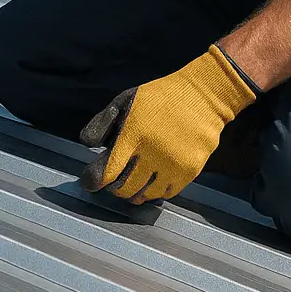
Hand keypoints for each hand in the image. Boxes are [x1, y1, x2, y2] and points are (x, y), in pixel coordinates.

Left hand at [78, 44, 256, 202]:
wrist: (203, 96)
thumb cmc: (160, 97)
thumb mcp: (126, 100)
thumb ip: (103, 122)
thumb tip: (87, 144)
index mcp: (134, 133)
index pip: (107, 172)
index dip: (94, 181)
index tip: (90, 183)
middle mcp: (153, 152)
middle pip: (124, 188)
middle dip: (114, 188)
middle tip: (113, 181)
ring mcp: (173, 164)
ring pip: (145, 195)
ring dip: (134, 192)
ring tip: (132, 183)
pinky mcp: (190, 171)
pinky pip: (166, 193)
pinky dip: (155, 191)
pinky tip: (151, 181)